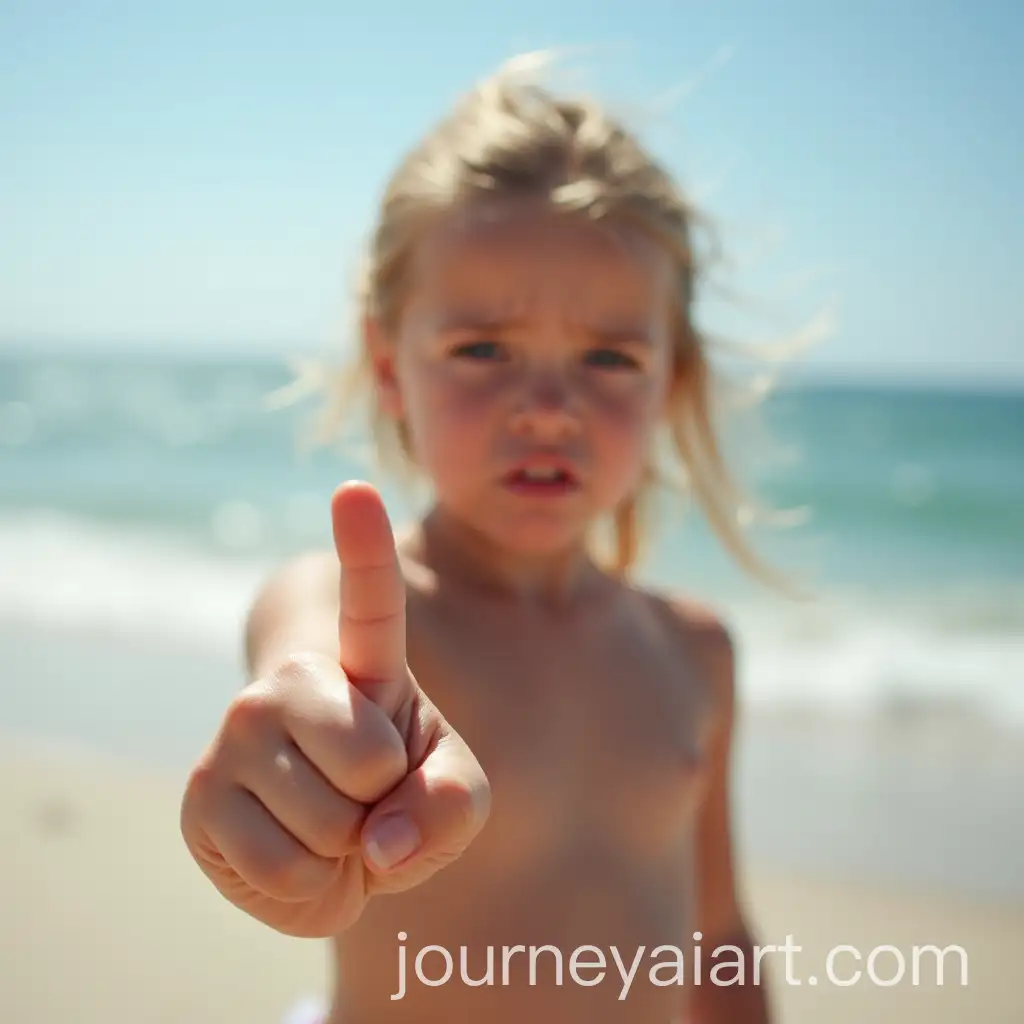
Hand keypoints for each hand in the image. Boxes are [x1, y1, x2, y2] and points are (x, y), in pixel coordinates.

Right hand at [180, 481, 489, 936]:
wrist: (336, 836)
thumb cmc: (402, 789)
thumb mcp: (454, 791)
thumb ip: (452, 804)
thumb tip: (377, 840)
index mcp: (365, 665)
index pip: (370, 601)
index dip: (365, 547)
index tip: (356, 489)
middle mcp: (292, 684)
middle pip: (366, 759)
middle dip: (385, 799)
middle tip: (367, 794)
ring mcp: (237, 734)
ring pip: (325, 825)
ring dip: (346, 851)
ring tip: (332, 825)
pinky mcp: (200, 798)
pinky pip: (284, 870)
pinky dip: (312, 889)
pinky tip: (299, 855)